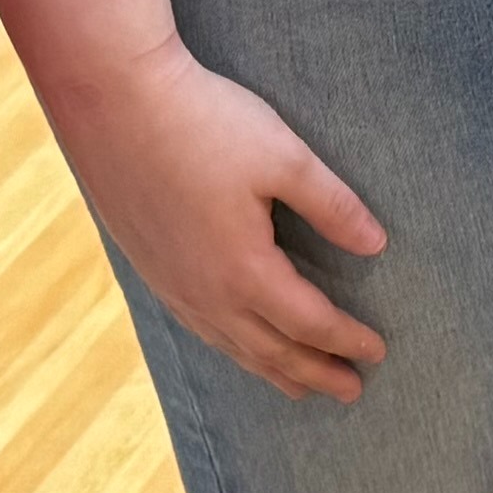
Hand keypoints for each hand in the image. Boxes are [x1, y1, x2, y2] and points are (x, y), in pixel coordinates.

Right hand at [59, 42, 392, 404]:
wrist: (114, 103)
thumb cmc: (205, 123)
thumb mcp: (284, 157)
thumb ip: (332, 206)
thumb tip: (378, 245)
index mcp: (245, 270)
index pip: (309, 323)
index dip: (347, 339)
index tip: (378, 351)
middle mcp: (205, 293)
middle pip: (271, 350)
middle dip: (314, 372)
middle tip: (350, 390)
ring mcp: (172, 285)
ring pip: (231, 346)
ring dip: (271, 369)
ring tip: (300, 385)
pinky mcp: (149, 267)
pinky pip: (200, 328)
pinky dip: (231, 348)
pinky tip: (237, 342)